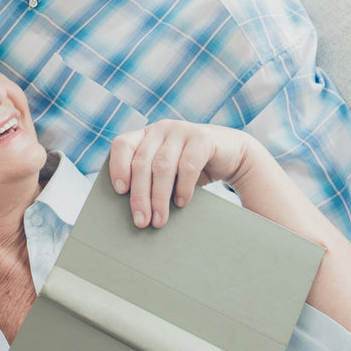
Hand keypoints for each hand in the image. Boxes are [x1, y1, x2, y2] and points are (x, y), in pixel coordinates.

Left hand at [108, 120, 251, 227]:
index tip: (119, 191)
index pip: (122, 145)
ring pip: (162, 166)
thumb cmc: (192, 168)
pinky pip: (187, 165)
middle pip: (142, 163)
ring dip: (159, 197)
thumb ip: (149, 179)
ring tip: (159, 220)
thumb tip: (133, 212)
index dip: (118, 166)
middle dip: (140, 195)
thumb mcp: (167, 171)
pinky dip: (182, 188)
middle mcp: (161, 129)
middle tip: (141, 221)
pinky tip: (181, 203)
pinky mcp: (203, 138)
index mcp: (146, 135)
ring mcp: (182, 130)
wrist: (233, 155)